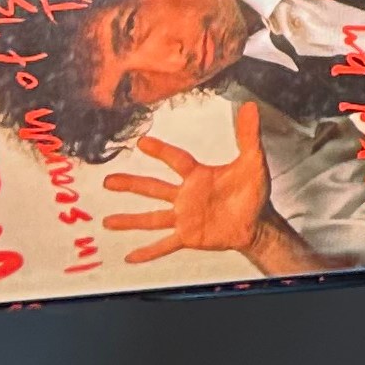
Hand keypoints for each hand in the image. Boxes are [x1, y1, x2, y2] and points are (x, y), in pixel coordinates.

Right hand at [102, 102, 277, 265]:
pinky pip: (164, 245)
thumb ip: (248, 136)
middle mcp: (186, 196)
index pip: (176, 160)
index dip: (160, 151)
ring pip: (152, 218)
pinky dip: (148, 252)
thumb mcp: (253, 162)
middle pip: (153, 187)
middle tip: (108, 180)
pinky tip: (130, 257)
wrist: (257, 223)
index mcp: (199, 176)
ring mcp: (184, 217)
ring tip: (107, 222)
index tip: (141, 142)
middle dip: (131, 183)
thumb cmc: (252, 191)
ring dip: (130, 220)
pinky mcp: (188, 236)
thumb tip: (249, 107)